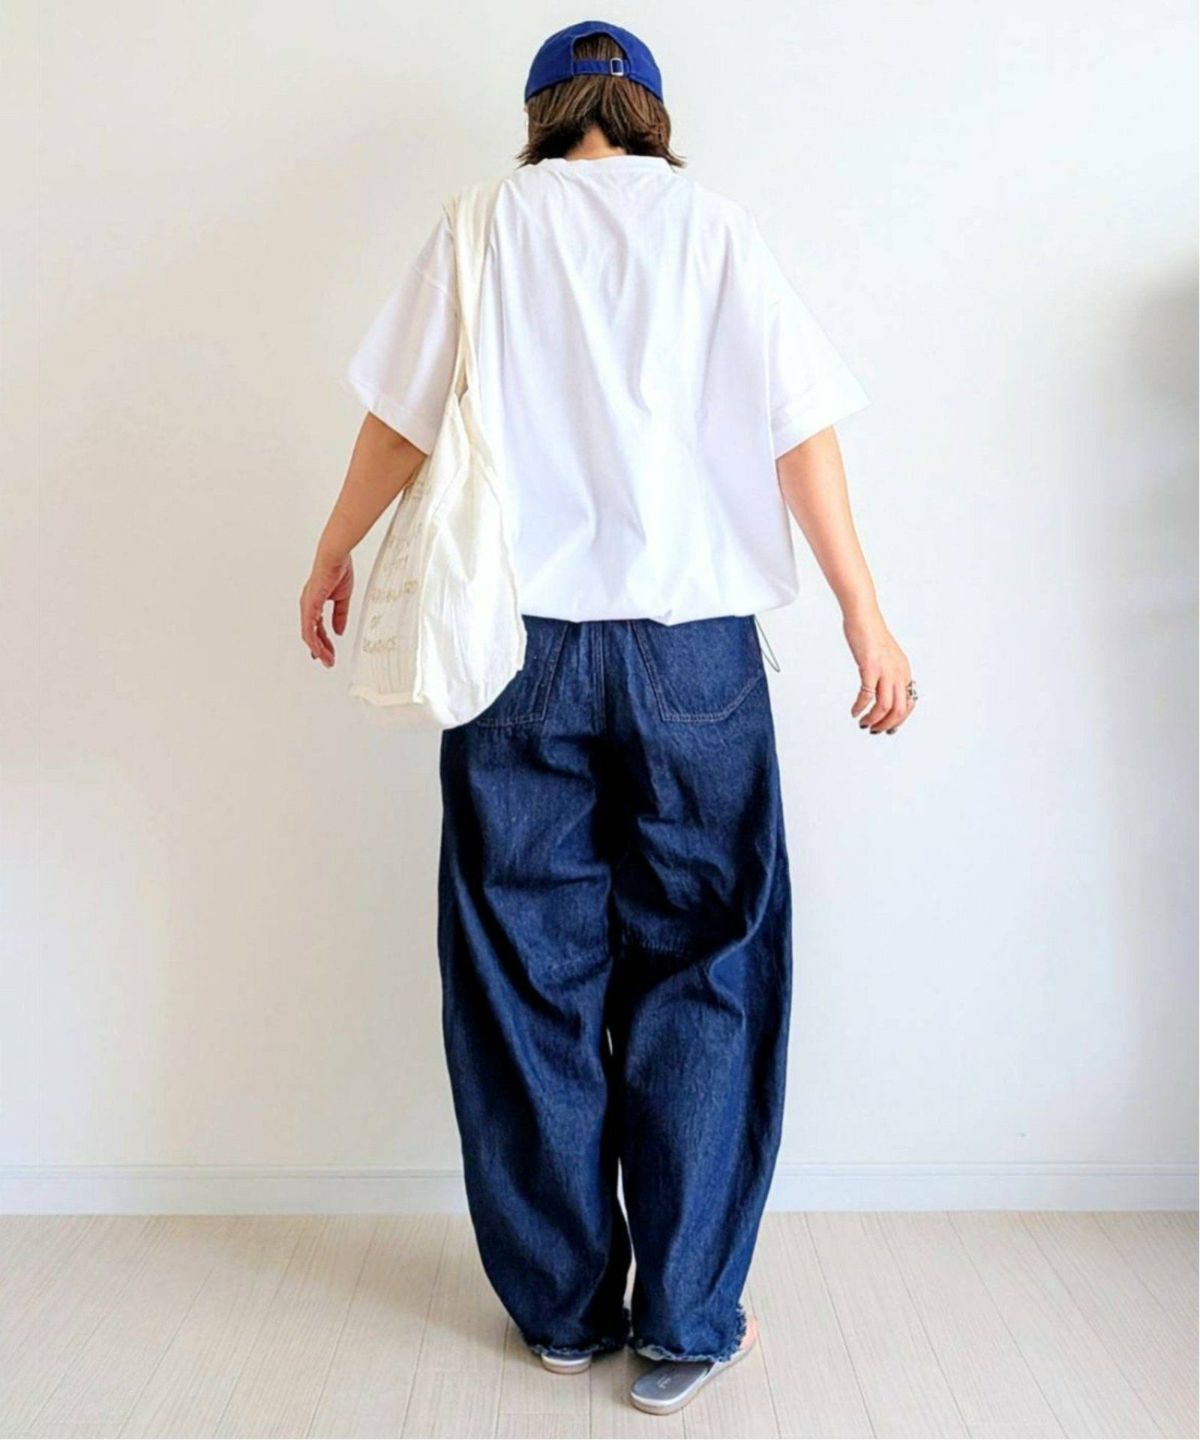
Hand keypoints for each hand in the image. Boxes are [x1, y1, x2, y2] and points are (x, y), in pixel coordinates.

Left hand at [300, 548, 352, 667]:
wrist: (335, 557)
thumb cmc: (338, 570)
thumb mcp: (342, 599)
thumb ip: (340, 616)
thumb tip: (339, 631)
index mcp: (315, 604)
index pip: (317, 628)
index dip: (322, 642)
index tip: (328, 654)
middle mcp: (308, 607)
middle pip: (312, 634)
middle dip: (321, 650)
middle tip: (329, 662)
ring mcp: (307, 606)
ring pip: (309, 635)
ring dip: (318, 649)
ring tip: (327, 660)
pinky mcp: (309, 605)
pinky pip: (309, 628)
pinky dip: (314, 640)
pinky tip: (319, 649)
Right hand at [844, 609, 914, 734]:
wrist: (864, 618)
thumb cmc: (872, 635)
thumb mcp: (888, 658)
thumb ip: (889, 674)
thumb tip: (883, 691)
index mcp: (904, 672)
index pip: (909, 703)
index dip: (899, 720)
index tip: (888, 728)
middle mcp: (898, 673)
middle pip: (899, 710)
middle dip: (886, 725)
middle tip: (874, 730)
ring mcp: (885, 671)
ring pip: (885, 707)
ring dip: (873, 720)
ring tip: (863, 723)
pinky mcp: (870, 668)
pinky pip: (867, 696)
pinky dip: (860, 707)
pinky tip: (854, 711)